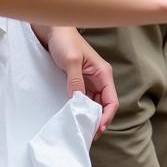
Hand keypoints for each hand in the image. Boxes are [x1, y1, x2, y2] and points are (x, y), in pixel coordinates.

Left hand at [41, 26, 118, 140]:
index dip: (107, 116)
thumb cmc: (66, 42)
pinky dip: (82, 110)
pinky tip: (75, 117)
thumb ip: (75, 82)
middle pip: (105, 105)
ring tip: (81, 130)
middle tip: (87, 135)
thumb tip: (78, 103)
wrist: (54, 30)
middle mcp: (100, 79)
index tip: (96, 129)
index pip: (112, 100)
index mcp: (104, 74)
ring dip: (90, 117)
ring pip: (95, 104)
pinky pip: (85, 100)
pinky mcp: (80, 82)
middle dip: (99, 121)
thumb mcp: (71, 62)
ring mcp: (90, 81)